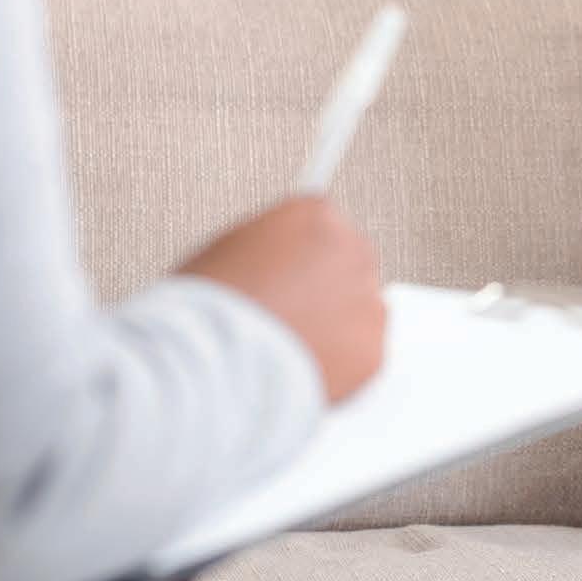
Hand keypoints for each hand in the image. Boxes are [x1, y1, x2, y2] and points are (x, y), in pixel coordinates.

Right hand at [178, 196, 386, 403]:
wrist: (214, 361)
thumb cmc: (208, 307)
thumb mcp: (231, 246)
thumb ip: (274, 242)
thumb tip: (284, 252)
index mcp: (316, 215)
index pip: (327, 226)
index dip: (304, 257)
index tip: (296, 274)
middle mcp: (350, 250)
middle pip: (349, 265)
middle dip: (325, 289)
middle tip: (291, 314)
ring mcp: (366, 300)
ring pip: (360, 311)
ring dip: (335, 325)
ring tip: (289, 344)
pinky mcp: (372, 350)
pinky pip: (363, 353)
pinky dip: (340, 363)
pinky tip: (302, 365)